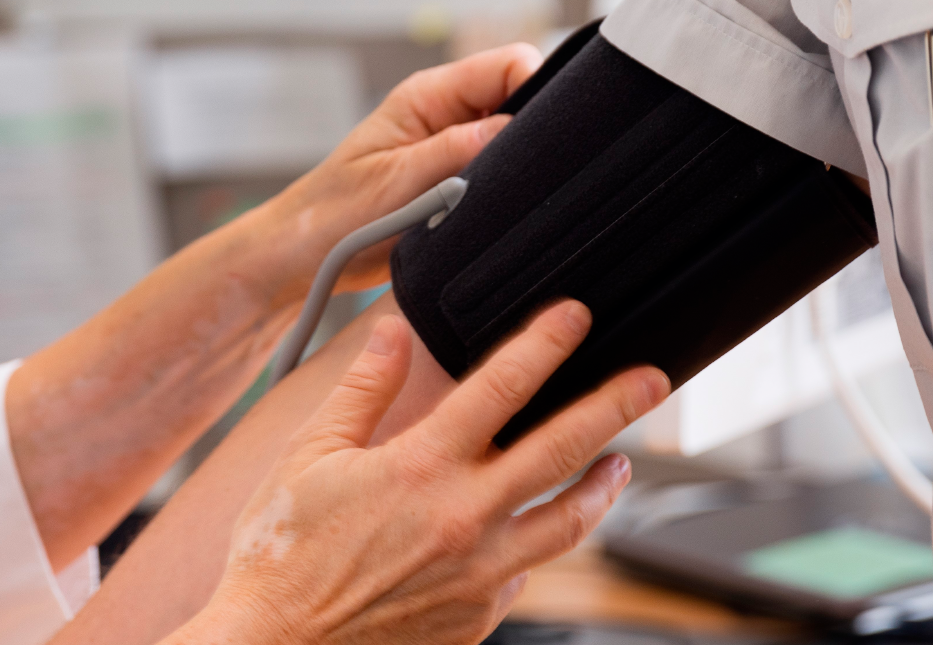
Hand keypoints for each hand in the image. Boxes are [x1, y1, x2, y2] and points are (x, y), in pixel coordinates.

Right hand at [182, 303, 668, 644]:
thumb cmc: (280, 553)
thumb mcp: (309, 453)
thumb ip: (362, 389)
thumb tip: (391, 333)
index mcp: (420, 467)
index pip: (500, 387)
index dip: (543, 343)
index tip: (573, 316)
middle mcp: (463, 519)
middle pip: (561, 451)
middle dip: (614, 407)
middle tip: (652, 380)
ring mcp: (478, 574)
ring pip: (567, 523)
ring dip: (603, 487)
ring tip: (621, 463)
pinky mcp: (478, 617)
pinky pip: (525, 572)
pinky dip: (537, 544)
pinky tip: (534, 530)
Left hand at [258, 44, 542, 296]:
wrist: (304, 257)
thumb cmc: (331, 215)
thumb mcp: (393, 183)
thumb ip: (452, 153)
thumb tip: (512, 129)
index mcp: (428, 97)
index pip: (506, 65)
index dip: (537, 88)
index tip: (550, 130)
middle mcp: (447, 116)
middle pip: (521, 100)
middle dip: (535, 132)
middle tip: (532, 173)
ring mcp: (456, 150)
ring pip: (517, 143)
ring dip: (519, 169)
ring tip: (510, 199)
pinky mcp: (461, 183)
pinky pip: (503, 178)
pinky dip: (509, 193)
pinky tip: (504, 214)